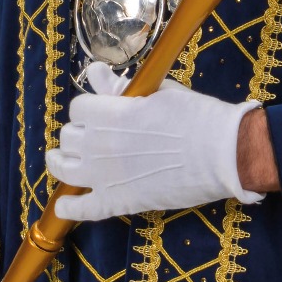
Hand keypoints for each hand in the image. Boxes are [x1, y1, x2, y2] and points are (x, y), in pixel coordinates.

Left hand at [45, 62, 265, 220]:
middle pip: (69, 137)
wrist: (222, 153)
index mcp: (111, 114)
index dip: (88, 108)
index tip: (98, 110)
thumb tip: (96, 72)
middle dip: (78, 133)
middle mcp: (101, 145)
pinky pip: (83, 208)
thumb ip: (121, 88)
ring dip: (60, 163)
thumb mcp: (157, 92)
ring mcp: (107, 176)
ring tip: (61, 160)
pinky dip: (70, 207)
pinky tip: (65, 204)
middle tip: (91, 135)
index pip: (79, 108)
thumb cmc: (195, 116)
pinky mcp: (120, 202)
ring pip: (64, 169)